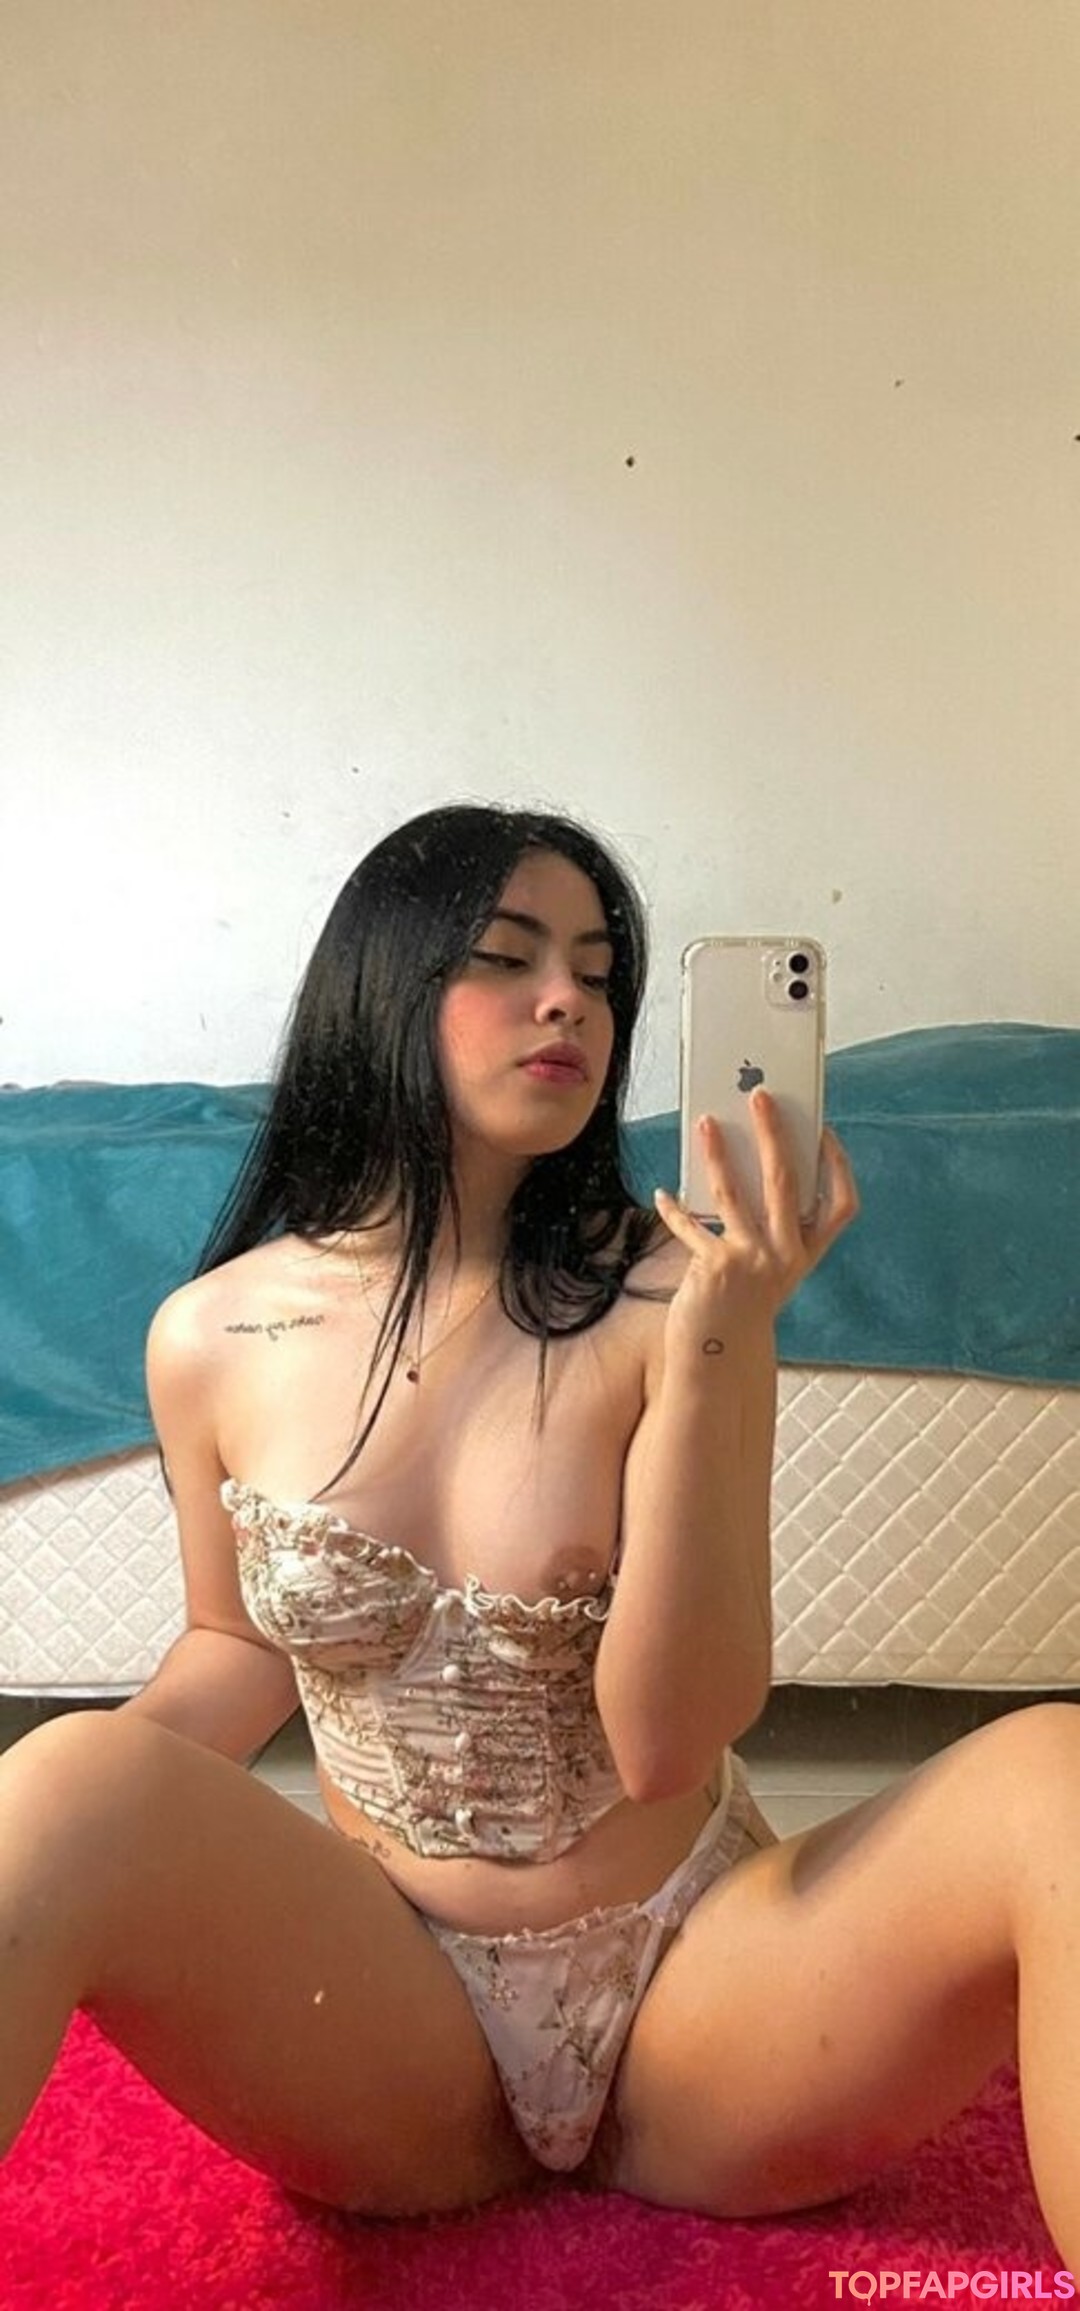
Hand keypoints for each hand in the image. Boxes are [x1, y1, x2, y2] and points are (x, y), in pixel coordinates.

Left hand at [653, 1091, 857, 1363]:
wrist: (719, 1356)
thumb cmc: (743, 1300)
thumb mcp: (769, 1265)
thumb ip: (767, 1223)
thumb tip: (743, 1161)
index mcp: (807, 1252)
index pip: (841, 1206)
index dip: (837, 1167)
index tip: (824, 1133)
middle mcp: (787, 1255)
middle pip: (786, 1182)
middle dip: (773, 1134)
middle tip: (759, 1097)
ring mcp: (753, 1260)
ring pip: (735, 1193)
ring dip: (717, 1154)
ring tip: (705, 1123)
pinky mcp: (716, 1267)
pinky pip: (692, 1225)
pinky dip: (674, 1208)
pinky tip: (663, 1194)